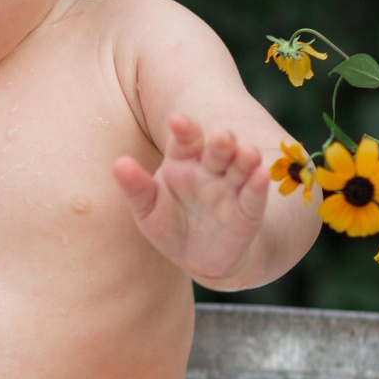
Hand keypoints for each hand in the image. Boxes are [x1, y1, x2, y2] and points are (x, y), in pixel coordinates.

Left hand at [112, 114, 271, 289]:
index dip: (184, 129)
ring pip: (241, 167)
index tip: (177, 120)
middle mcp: (210, 170)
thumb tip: (118, 164)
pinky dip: (258, 186)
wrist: (198, 258)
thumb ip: (136, 187)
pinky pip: (253, 196)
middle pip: (218, 150)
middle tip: (222, 136)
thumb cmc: (169, 226)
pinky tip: (261, 175)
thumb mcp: (148, 210)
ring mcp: (231, 189)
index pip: (185, 140)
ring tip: (247, 152)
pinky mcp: (248, 212)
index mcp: (184, 162)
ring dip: (245, 158)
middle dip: (222, 142)